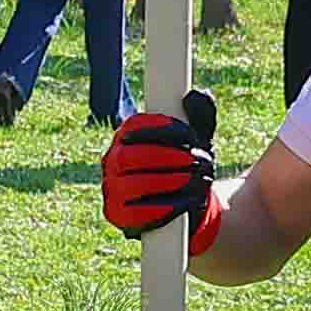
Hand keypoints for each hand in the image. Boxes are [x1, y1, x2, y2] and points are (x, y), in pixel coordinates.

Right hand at [99, 90, 220, 242]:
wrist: (187, 206)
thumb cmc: (186, 167)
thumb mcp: (195, 140)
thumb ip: (199, 117)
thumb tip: (197, 95)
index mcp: (126, 137)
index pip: (135, 127)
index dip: (162, 129)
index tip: (190, 135)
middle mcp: (112, 160)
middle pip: (130, 156)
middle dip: (167, 158)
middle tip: (196, 162)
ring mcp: (111, 189)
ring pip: (133, 185)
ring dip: (168, 183)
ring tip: (195, 182)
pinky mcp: (118, 215)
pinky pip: (137, 214)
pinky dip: (164, 209)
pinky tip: (186, 203)